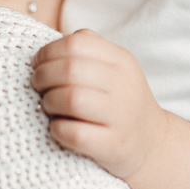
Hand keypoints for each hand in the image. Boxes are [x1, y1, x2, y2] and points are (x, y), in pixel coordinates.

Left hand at [31, 29, 168, 180]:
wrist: (152, 143)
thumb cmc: (119, 101)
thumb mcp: (113, 67)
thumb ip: (86, 50)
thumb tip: (46, 48)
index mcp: (121, 60)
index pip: (77, 43)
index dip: (49, 52)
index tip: (38, 63)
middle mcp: (124, 85)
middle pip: (70, 69)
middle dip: (43, 76)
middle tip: (38, 85)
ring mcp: (121, 116)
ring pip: (71, 99)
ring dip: (49, 102)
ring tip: (48, 105)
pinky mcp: (113, 145)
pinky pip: (74, 133)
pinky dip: (57, 129)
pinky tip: (58, 128)